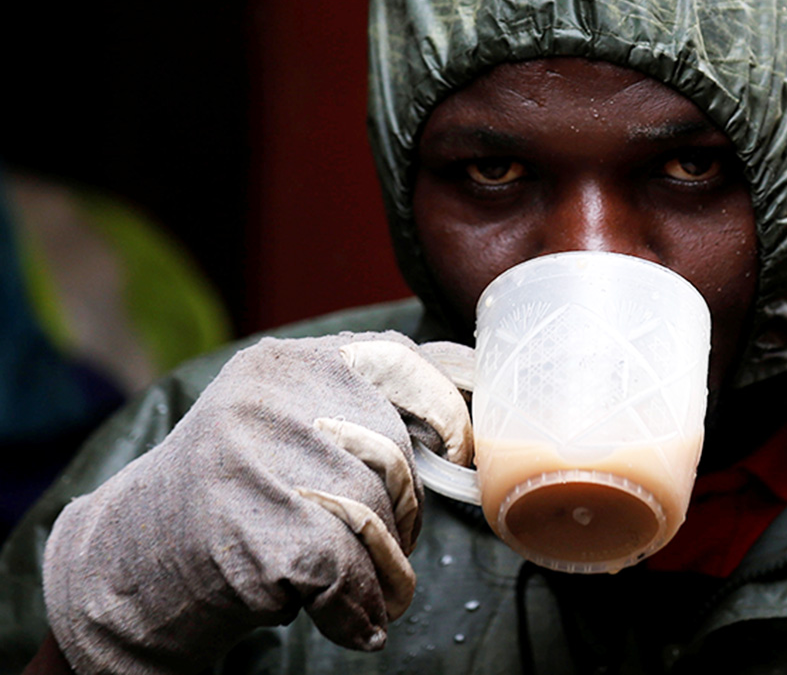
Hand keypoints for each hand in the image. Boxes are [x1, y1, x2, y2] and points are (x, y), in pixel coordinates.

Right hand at [42, 332, 472, 674]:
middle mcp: (271, 399)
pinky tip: (351, 622)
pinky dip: (360, 608)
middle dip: (404, 512)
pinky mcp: (256, 532)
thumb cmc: (228, 495)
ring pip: (378, 514)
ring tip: (368, 591)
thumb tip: (470, 388)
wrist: (121, 571)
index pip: (400, 359)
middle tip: (385, 549)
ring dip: (386, 569)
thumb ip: (359, 402)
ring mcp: (258, 461)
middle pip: (394, 453)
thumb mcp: (284, 422)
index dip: (446, 409)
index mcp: (287, 363)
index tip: (462, 450)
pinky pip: (351, 571)